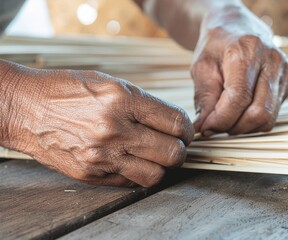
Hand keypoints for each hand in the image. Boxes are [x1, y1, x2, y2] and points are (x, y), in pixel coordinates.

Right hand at [3, 65, 193, 186]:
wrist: (25, 108)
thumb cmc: (68, 90)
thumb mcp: (110, 83)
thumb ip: (143, 104)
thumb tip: (173, 123)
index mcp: (122, 101)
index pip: (175, 122)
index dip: (187, 129)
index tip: (185, 131)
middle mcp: (114, 130)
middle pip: (171, 153)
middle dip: (180, 149)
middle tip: (176, 144)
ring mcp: (102, 156)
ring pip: (155, 175)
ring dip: (163, 166)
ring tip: (157, 155)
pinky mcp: (91, 174)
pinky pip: (130, 182)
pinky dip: (139, 174)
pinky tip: (134, 161)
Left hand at [191, 6, 287, 136]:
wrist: (236, 28)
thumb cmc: (216, 46)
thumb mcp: (202, 67)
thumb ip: (204, 98)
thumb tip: (204, 128)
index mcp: (248, 50)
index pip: (239, 97)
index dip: (221, 119)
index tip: (206, 128)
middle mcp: (272, 60)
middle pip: (260, 112)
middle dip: (234, 127)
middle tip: (215, 128)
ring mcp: (284, 72)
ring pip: (269, 117)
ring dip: (244, 128)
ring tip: (226, 121)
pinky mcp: (287, 83)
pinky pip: (273, 114)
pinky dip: (253, 122)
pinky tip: (238, 113)